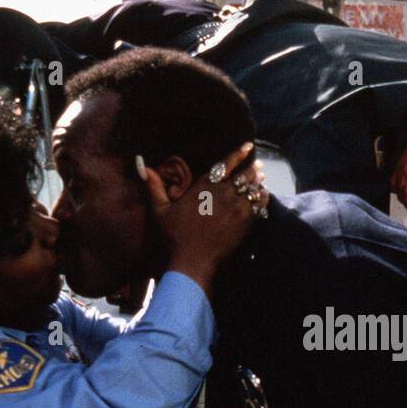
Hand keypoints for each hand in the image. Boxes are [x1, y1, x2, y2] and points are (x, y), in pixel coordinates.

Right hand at [143, 142, 261, 293]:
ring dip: (257, 181)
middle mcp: (222, 193)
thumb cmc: (175, 236)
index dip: (238, 154)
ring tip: (261, 178)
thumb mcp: (160, 211)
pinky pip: (259, 204)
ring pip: (253, 187)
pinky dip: (262, 198)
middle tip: (257, 166)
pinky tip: (263, 196)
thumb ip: (155, 187)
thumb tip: (143, 167)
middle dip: (251, 168)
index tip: (247, 146)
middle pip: (243, 174)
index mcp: (204, 187)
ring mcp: (236, 207)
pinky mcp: (245, 221)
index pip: (225, 164)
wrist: (193, 260)